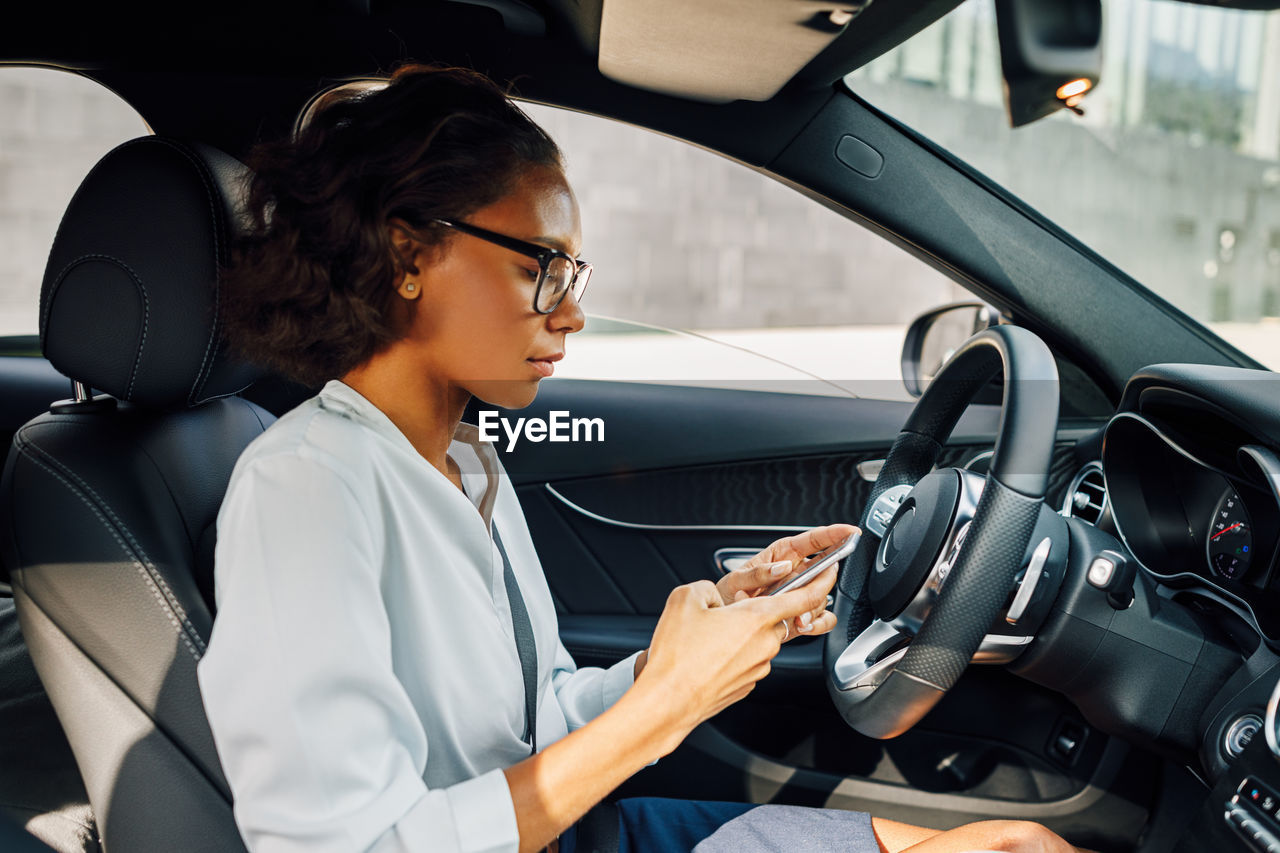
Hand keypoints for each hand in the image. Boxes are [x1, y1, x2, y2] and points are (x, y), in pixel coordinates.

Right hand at [636, 569, 838, 751]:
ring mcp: (759, 667)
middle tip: (728, 609)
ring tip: (707, 637)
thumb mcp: (685, 599)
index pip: (807, 596)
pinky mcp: (748, 685)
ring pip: (759, 639)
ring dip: (742, 633)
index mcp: (758, 617)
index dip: (823, 580)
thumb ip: (707, 587)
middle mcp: (766, 643)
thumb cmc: (678, 656)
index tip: (831, 570)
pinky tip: (707, 656)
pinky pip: (748, 660)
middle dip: (759, 610)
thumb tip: (713, 595)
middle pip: (777, 617)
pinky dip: (733, 654)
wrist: (668, 701)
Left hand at [714, 523, 856, 640]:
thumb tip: (781, 567)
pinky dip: (816, 624)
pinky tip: (801, 626)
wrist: (723, 622)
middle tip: (815, 588)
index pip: (812, 540)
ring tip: (796, 616)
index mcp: (781, 556)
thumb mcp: (735, 580)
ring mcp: (799, 594)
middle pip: (824, 570)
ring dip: (813, 607)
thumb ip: (757, 573)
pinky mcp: (800, 614)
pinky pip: (821, 619)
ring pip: (823, 596)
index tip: (850, 531)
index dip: (833, 534)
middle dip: (824, 580)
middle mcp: (795, 573)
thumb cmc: (727, 594)